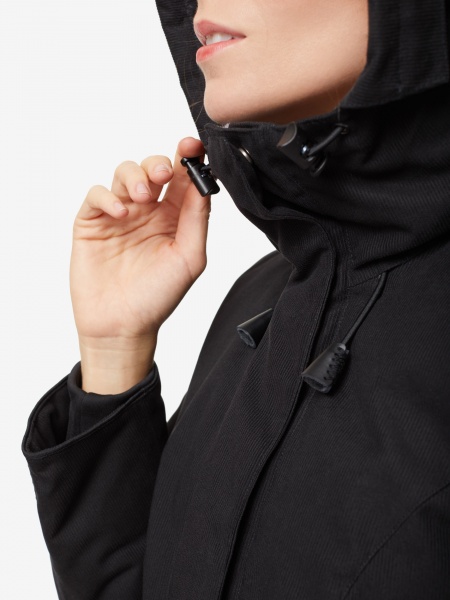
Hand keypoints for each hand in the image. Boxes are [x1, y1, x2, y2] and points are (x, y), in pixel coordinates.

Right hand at [70, 137, 210, 391]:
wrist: (122, 326)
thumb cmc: (158, 296)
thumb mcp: (189, 257)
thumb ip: (197, 218)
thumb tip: (205, 181)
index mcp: (175, 218)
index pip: (183, 178)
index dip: (188, 157)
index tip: (192, 146)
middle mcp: (149, 212)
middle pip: (153, 168)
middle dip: (159, 163)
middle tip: (164, 174)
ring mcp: (120, 215)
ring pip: (125, 174)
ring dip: (135, 177)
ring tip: (142, 198)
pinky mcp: (93, 223)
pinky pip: (97, 195)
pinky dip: (108, 197)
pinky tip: (121, 213)